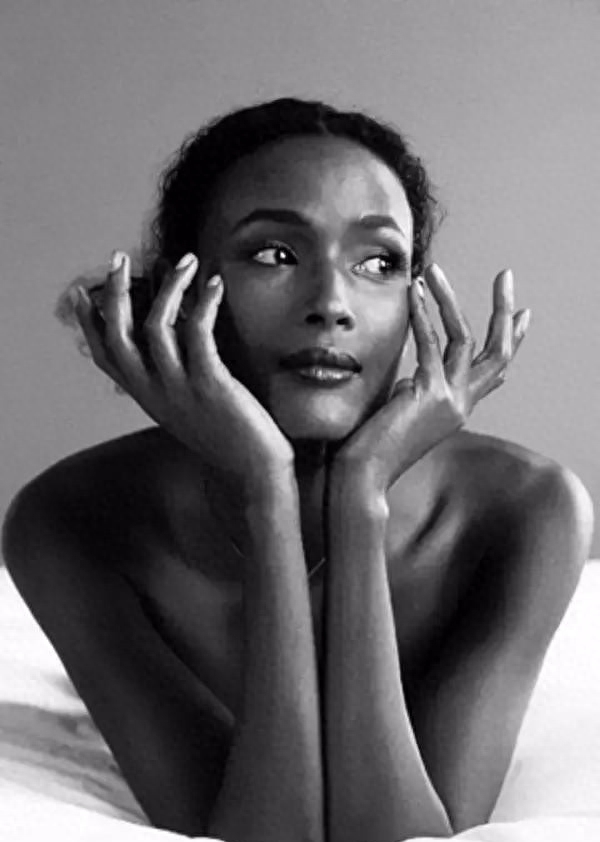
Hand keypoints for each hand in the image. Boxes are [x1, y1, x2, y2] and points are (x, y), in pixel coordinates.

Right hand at [73, 251, 294, 499]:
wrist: (254, 473)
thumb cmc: (230, 438)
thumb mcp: (188, 409)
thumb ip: (173, 380)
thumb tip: (174, 336)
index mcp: (147, 399)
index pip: (105, 358)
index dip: (89, 324)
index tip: (82, 292)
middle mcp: (155, 394)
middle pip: (118, 336)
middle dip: (114, 293)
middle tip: (119, 259)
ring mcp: (180, 389)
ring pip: (155, 325)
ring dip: (168, 286)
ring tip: (185, 261)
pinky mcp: (210, 384)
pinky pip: (198, 331)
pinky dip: (204, 301)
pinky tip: (215, 283)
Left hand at [331, 263, 529, 492]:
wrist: (362, 477)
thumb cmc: (372, 445)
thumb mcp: (402, 412)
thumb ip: (415, 391)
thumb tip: (412, 377)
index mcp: (458, 407)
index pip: (494, 369)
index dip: (511, 339)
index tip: (522, 312)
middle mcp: (461, 404)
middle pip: (498, 352)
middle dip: (504, 311)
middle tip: (507, 277)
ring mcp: (450, 401)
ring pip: (465, 339)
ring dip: (449, 299)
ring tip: (434, 271)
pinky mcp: (428, 395)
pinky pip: (430, 344)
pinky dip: (421, 314)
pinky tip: (413, 292)